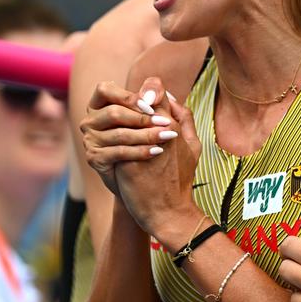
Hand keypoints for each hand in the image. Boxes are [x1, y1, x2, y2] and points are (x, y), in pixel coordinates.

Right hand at [80, 79, 178, 197]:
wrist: (142, 174)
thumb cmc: (147, 136)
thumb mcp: (154, 114)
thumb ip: (155, 98)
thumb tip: (151, 94)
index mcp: (100, 103)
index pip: (104, 89)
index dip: (128, 97)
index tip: (151, 106)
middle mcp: (90, 120)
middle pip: (113, 113)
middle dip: (142, 118)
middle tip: (166, 123)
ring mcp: (90, 139)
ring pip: (119, 133)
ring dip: (146, 135)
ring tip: (167, 136)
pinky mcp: (94, 158)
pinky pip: (119, 152)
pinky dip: (141, 151)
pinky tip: (158, 151)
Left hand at [112, 78, 202, 242]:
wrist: (168, 211)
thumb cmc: (180, 179)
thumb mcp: (193, 145)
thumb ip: (185, 118)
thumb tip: (172, 96)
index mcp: (175, 124)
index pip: (157, 91)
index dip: (146, 91)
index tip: (138, 99)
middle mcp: (160, 130)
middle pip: (137, 100)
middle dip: (127, 100)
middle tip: (120, 104)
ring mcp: (143, 144)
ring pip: (120, 116)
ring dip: (116, 117)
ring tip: (112, 123)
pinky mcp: (128, 159)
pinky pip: (113, 139)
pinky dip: (109, 136)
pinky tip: (107, 139)